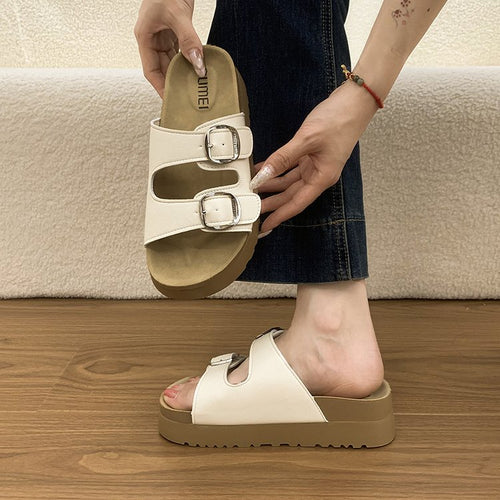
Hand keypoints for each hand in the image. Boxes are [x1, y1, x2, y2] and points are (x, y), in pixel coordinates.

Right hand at [134, 0, 205, 98]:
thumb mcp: (177, 14)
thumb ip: (188, 40)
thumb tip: (198, 64)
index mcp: (145, 38)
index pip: (151, 71)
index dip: (160, 88)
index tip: (170, 101)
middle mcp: (152, 39)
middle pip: (163, 69)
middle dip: (174, 82)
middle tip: (188, 97)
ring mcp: (163, 35)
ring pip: (173, 62)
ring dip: (183, 73)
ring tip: (194, 87)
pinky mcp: (174, 31)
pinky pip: (181, 52)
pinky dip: (189, 60)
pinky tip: (198, 68)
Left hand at [250, 81, 378, 233]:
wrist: (354, 100)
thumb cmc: (339, 119)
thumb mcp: (307, 139)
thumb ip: (283, 158)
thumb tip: (263, 175)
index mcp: (322, 178)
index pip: (296, 203)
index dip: (279, 216)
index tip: (265, 226)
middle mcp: (319, 175)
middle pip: (291, 195)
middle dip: (272, 203)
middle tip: (253, 210)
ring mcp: (315, 165)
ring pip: (289, 182)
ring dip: (272, 186)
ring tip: (254, 192)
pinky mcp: (311, 155)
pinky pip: (290, 167)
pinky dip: (276, 169)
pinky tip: (262, 170)